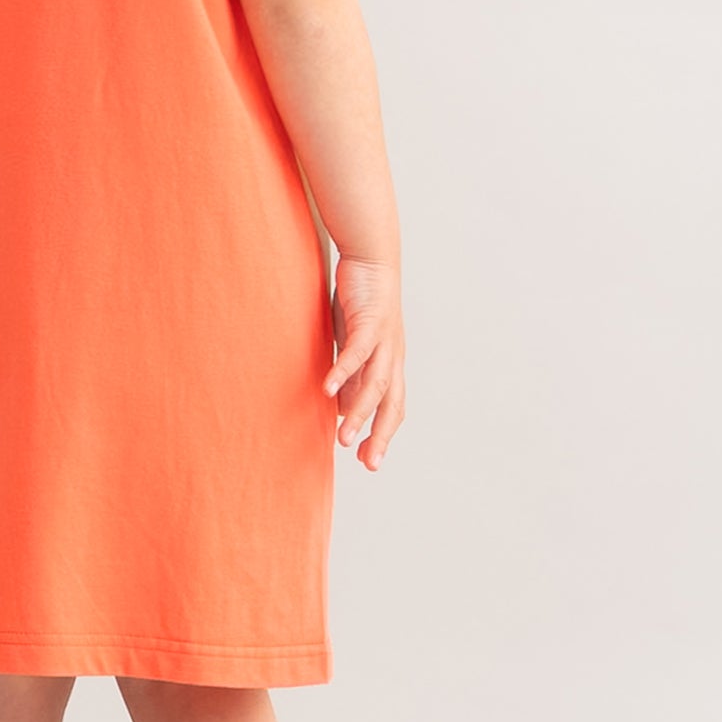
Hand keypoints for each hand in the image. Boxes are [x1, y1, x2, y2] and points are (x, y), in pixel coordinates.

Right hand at [324, 255, 405, 469]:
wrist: (372, 257)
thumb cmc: (360, 301)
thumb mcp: (353, 343)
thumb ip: (351, 372)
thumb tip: (341, 404)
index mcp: (390, 364)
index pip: (392, 407)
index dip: (383, 434)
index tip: (369, 462)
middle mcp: (393, 356)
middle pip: (392, 404)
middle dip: (379, 435)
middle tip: (368, 464)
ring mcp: (386, 340)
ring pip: (376, 385)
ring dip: (359, 413)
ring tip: (343, 438)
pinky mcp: (371, 321)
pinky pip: (358, 352)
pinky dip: (344, 372)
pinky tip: (328, 390)